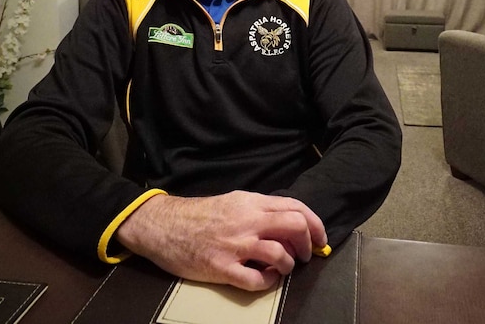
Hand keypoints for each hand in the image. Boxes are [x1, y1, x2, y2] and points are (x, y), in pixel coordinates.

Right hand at [115, 191, 326, 290]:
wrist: (163, 226)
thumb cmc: (200, 215)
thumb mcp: (233, 202)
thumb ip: (260, 209)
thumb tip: (290, 222)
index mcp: (251, 203)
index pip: (296, 207)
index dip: (315, 224)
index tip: (320, 239)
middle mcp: (247, 221)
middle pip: (295, 227)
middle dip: (307, 244)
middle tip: (305, 255)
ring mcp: (235, 245)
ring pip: (280, 255)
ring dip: (289, 265)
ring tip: (283, 268)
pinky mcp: (222, 268)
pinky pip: (257, 280)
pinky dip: (269, 282)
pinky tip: (265, 279)